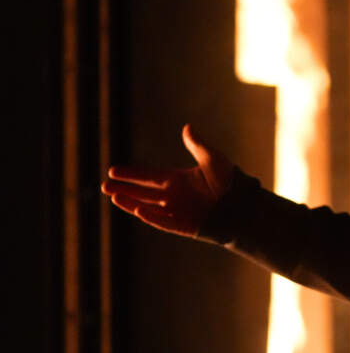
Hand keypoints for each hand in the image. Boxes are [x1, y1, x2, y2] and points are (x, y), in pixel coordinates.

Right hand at [101, 124, 233, 236]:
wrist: (243, 204)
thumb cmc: (229, 181)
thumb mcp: (212, 160)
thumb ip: (197, 146)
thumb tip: (187, 127)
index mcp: (177, 180)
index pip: (149, 177)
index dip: (132, 174)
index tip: (114, 170)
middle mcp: (173, 197)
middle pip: (143, 193)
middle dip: (124, 189)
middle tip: (104, 186)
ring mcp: (177, 212)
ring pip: (148, 207)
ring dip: (131, 202)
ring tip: (113, 197)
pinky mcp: (184, 225)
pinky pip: (164, 222)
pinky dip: (151, 217)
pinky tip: (138, 210)